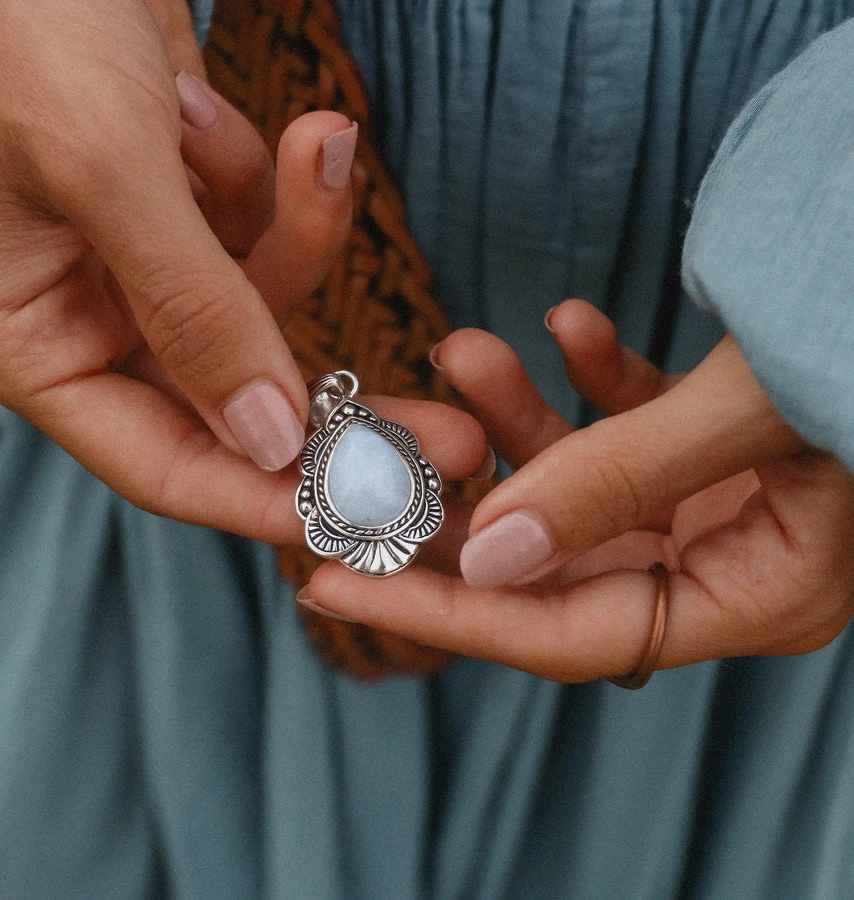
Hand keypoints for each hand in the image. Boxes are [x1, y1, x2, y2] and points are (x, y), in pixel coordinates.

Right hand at [0, 0, 357, 538]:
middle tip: (462, 441)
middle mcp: (88, 321)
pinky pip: (261, 227)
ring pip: (264, 304)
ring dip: (306, 231)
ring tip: (325, 143)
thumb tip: (270, 441)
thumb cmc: (1, 21)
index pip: (165, 464)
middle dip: (351, 409)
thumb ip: (193, 309)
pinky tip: (248, 111)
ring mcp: (138, 268)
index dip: (272, 498)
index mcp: (33, 344)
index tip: (379, 515)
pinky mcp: (182, 212)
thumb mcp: (100, 162)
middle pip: (240, 407)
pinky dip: (279, 179)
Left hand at [300, 301, 853, 680]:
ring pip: (578, 480)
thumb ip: (620, 483)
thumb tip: (492, 555)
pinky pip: (627, 423)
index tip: (331, 582)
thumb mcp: (751, 413)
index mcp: (753, 598)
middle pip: (553, 558)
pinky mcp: (712, 442)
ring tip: (463, 346)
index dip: (443, 612)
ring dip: (516, 415)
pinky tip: (568, 322)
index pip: (564, 634)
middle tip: (364, 459)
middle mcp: (726, 563)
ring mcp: (717, 502)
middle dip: (457, 499)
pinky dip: (589, 378)